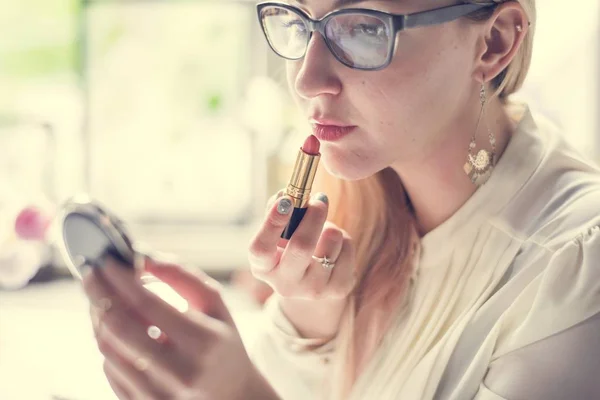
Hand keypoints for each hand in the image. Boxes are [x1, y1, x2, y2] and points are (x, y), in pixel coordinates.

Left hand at [83, 257, 278, 399]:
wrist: (231, 393)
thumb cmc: (222, 341)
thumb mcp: (215, 304)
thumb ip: (182, 276)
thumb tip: (143, 257)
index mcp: (204, 342)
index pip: (148, 305)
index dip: (121, 280)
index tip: (106, 261)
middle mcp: (181, 372)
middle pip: (120, 328)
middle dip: (99, 294)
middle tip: (91, 273)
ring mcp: (160, 395)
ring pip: (108, 349)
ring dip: (99, 317)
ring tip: (102, 297)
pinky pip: (110, 369)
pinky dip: (107, 342)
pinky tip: (114, 327)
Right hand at [248, 191, 355, 337]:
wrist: (312, 283)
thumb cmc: (289, 249)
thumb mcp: (278, 235)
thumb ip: (276, 213)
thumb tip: (284, 195)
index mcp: (263, 268)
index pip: (261, 249)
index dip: (272, 223)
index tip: (285, 200)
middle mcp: (285, 284)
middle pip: (301, 247)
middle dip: (313, 217)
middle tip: (318, 200)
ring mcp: (313, 289)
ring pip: (331, 243)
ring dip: (330, 227)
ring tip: (325, 229)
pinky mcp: (338, 289)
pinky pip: (347, 248)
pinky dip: (343, 239)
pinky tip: (335, 245)